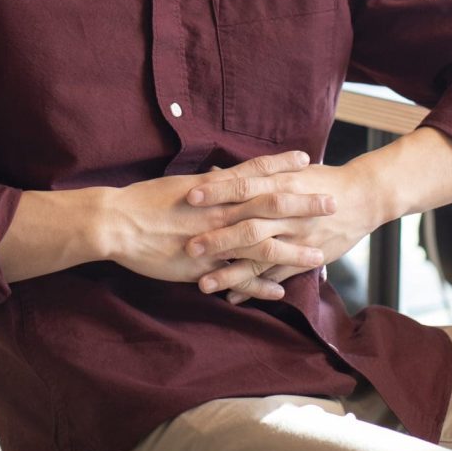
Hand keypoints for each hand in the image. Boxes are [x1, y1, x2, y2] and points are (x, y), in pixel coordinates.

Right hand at [105, 151, 322, 287]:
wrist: (118, 223)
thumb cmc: (145, 200)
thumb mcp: (180, 184)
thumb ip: (208, 183)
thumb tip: (225, 175)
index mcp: (214, 189)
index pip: (256, 172)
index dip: (282, 166)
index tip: (308, 159)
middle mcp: (220, 211)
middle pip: (270, 205)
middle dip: (303, 204)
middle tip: (333, 202)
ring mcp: (214, 240)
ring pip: (262, 245)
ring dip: (294, 250)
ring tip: (321, 255)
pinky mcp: (204, 267)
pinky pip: (239, 278)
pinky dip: (261, 286)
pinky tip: (282, 291)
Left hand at [183, 162, 375, 303]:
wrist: (364, 196)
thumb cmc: (320, 179)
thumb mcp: (287, 170)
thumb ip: (251, 175)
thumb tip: (213, 172)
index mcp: (281, 184)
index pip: (243, 186)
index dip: (217, 191)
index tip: (189, 197)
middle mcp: (288, 213)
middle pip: (248, 226)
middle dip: (218, 238)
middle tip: (189, 248)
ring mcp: (298, 237)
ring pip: (261, 257)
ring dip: (232, 272)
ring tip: (204, 284)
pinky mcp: (308, 257)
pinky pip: (279, 276)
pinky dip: (257, 287)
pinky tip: (234, 297)